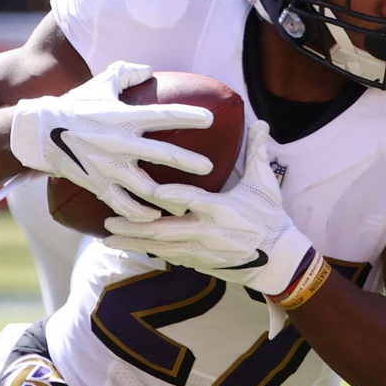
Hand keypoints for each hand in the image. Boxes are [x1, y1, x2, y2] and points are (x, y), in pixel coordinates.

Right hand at [8, 61, 215, 218]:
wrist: (39, 132)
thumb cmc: (74, 105)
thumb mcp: (99, 84)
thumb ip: (126, 73)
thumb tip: (149, 69)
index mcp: (122, 117)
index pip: (162, 115)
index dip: (188, 116)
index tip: (209, 119)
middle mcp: (118, 143)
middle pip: (162, 154)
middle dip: (189, 162)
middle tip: (209, 167)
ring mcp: (108, 167)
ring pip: (147, 188)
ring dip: (170, 198)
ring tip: (189, 204)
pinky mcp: (98, 185)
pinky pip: (123, 205)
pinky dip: (140, 214)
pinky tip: (155, 217)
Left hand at [103, 124, 316, 297]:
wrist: (278, 260)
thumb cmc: (271, 218)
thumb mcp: (265, 185)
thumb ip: (258, 153)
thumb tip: (261, 122)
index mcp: (223, 210)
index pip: (195, 200)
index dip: (174, 195)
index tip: (153, 189)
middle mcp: (208, 232)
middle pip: (165, 230)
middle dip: (134, 226)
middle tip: (108, 219)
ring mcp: (203, 251)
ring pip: (161, 248)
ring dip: (133, 243)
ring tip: (107, 238)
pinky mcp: (201, 262)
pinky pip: (170, 257)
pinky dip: (148, 252)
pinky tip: (128, 248)